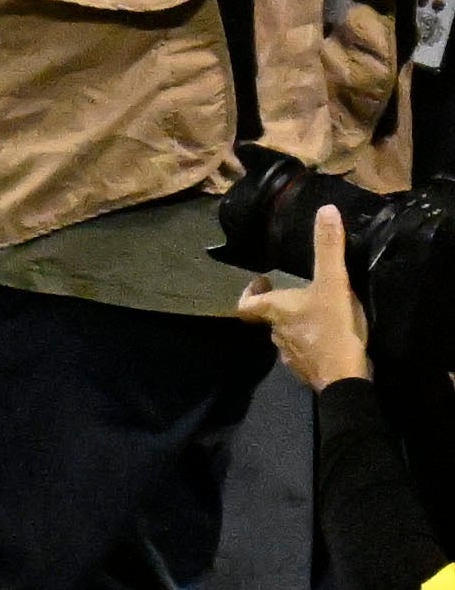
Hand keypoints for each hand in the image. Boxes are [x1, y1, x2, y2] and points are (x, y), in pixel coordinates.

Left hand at [238, 202, 371, 386]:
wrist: (344, 379)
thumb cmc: (333, 329)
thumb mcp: (333, 284)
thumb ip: (328, 249)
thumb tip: (326, 210)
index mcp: (275, 312)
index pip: (245, 305)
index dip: (248, 293)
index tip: (261, 282)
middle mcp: (275, 333)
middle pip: (269, 317)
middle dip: (279, 304)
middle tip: (297, 293)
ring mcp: (289, 354)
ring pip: (286, 334)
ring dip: (295, 323)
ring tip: (317, 312)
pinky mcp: (306, 369)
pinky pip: (303, 352)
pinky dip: (310, 342)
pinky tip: (328, 338)